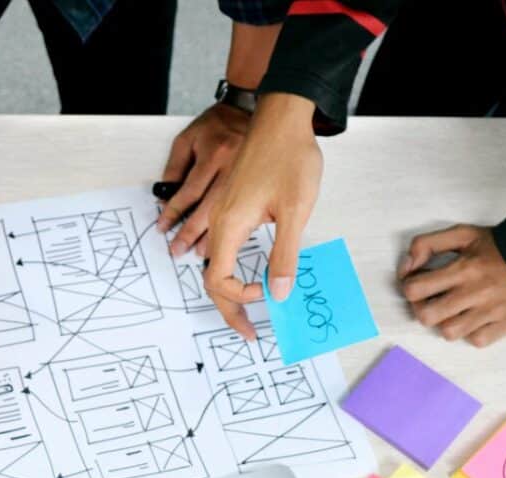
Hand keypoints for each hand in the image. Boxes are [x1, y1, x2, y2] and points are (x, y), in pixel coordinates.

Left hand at [158, 103, 250, 257]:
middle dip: (191, 232)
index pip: (189, 191)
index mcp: (214, 153)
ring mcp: (251, 175)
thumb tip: (164, 198)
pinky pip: (248, 209)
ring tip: (201, 252)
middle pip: (209, 208)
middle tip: (178, 250)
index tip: (162, 227)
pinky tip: (228, 239)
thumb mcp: (187, 139)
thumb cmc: (217, 125)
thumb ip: (174, 168)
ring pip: (230, 213)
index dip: (173, 212)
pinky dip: (236, 227)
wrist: (253, 110)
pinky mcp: (262, 182)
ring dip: (214, 236)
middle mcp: (234, 166)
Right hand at [205, 93, 322, 338]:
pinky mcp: (231, 205)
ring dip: (225, 290)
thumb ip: (284, 255)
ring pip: (212, 263)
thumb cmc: (290, 157)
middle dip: (227, 308)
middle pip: (209, 277)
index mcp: (230, 224)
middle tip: (247, 331)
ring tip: (242, 309)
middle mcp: (220, 221)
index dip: (239, 297)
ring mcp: (223, 213)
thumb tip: (278, 292)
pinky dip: (227, 268)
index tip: (267, 294)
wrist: (283, 117)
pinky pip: (220, 246)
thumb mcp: (295, 211)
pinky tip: (244, 274)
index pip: (218, 279)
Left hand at [400, 225, 505, 346]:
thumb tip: (407, 264)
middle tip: (431, 300)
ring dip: (445, 323)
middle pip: (426, 316)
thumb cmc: (502, 248)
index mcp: (463, 269)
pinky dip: (472, 333)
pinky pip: (477, 340)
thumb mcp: (464, 235)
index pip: (414, 289)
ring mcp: (491, 311)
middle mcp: (475, 293)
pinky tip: (474, 319)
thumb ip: (428, 243)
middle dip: (422, 308)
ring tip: (452, 311)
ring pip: (449, 332)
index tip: (417, 282)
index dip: (409, 286)